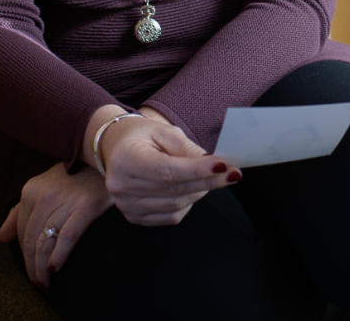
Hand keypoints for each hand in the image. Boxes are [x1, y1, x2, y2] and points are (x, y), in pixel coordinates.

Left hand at [0, 162, 110, 287]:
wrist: (108, 161)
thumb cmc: (75, 177)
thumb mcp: (44, 187)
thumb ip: (19, 211)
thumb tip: (1, 237)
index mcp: (31, 191)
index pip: (21, 231)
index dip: (24, 254)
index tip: (30, 268)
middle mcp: (44, 196)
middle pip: (31, 240)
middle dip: (31, 266)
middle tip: (37, 282)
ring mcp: (64, 201)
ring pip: (45, 243)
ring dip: (42, 267)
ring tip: (45, 282)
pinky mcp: (85, 207)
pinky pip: (66, 238)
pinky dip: (58, 256)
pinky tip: (55, 268)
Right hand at [97, 105, 240, 225]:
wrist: (116, 148)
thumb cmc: (143, 136)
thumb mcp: (164, 132)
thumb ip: (188, 148)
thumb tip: (214, 165)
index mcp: (127, 159)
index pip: (167, 170)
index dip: (197, 170)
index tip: (224, 166)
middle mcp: (122, 186)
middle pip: (174, 189)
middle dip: (208, 181)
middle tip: (232, 172)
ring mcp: (126, 205)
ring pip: (175, 205)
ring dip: (200, 191)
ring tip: (212, 177)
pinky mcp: (134, 217)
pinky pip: (171, 216)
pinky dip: (188, 203)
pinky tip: (193, 188)